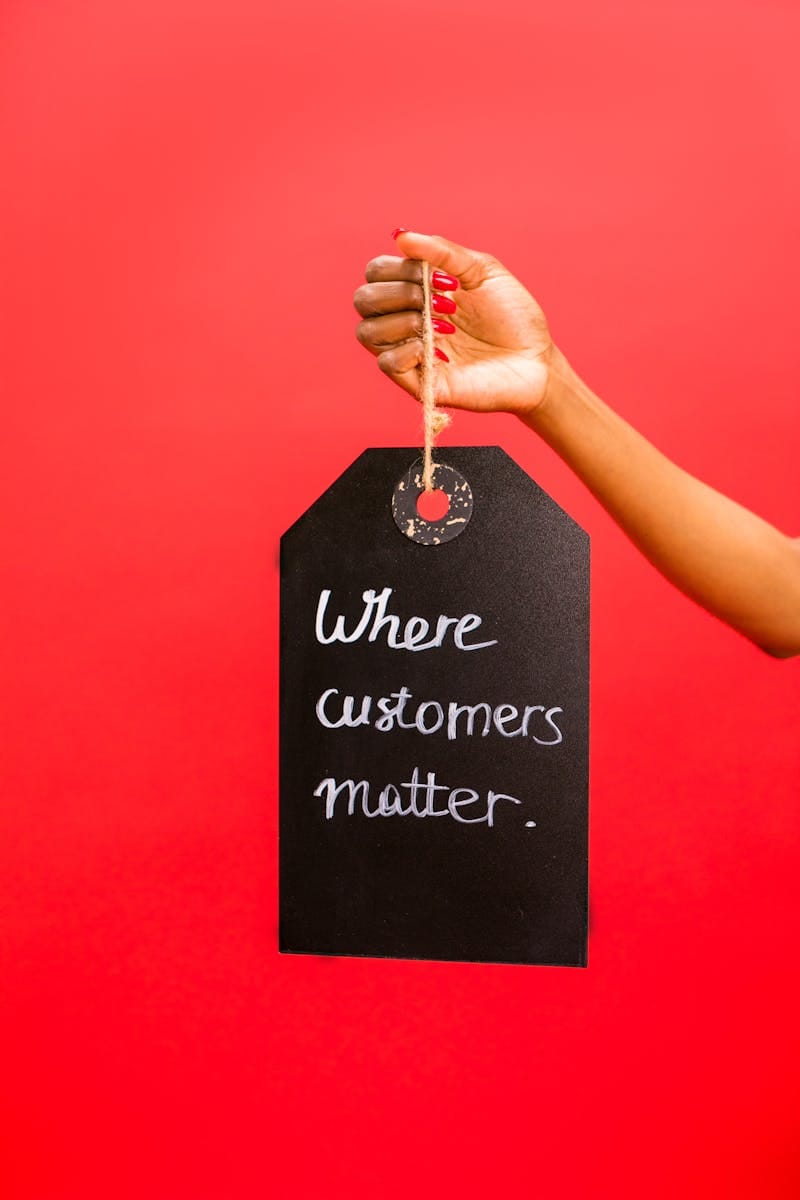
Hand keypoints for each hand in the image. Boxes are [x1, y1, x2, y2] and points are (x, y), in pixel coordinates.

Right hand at [354, 230, 554, 416]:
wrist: (536, 360)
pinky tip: (436, 347)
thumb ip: (443, 251)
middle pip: (363, 299)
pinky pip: (386, 364)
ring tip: (442, 324)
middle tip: (438, 301)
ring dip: (400, 320)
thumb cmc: (514, 317)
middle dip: (396, 292)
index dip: (397, 268)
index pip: (376, 273)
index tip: (441, 278)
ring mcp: (411, 352)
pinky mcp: (419, 382)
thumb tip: (401, 235)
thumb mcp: (483, 270)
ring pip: (367, 332)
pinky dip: (405, 350)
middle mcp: (407, 320)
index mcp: (418, 290)